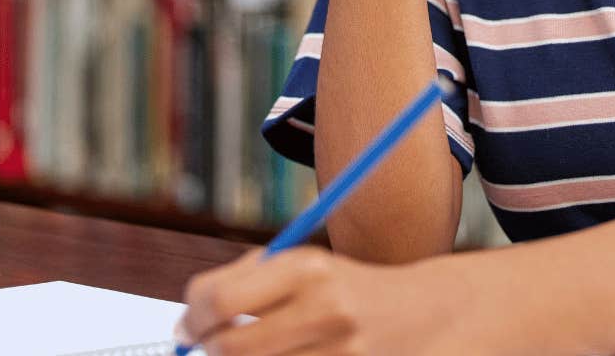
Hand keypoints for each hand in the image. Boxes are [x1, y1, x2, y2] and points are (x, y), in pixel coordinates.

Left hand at [176, 246, 468, 355]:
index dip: (192, 319)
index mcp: (307, 267)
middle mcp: (324, 308)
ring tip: (252, 350)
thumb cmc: (348, 289)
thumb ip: (248, 279)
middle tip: (204, 346)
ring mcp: (340, 351)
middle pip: (230, 348)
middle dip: (208, 348)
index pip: (221, 300)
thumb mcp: (306, 266)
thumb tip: (191, 313)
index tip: (187, 328)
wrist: (427, 314)